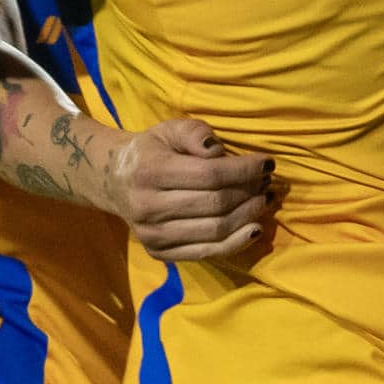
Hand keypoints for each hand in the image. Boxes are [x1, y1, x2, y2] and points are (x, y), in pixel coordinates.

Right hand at [108, 119, 273, 261]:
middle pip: (215, 204)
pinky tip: (254, 228)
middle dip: (249, 193)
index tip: (268, 163)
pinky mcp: (159, 253)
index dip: (244, 170)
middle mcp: (148, 206)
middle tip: (267, 183)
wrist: (115, 181)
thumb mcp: (170, 130)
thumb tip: (219, 152)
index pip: (210, 175)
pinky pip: (206, 253)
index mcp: (151, 171)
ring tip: (265, 201)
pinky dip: (236, 243)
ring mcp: (153, 235)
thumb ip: (195, 133)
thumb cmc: (152, 151)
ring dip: (248, 217)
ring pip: (214, 231)